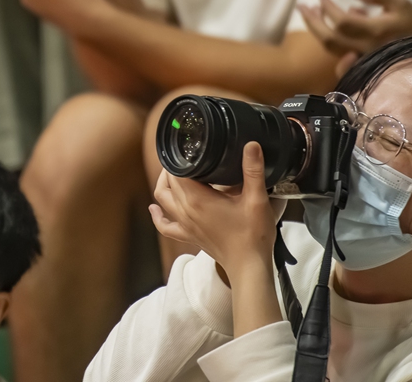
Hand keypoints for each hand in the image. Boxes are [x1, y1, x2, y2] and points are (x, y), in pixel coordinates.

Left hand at [150, 143, 282, 275]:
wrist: (249, 266)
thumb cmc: (252, 235)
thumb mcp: (257, 199)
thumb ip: (253, 170)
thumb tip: (251, 145)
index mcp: (198, 200)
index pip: (178, 172)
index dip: (181, 157)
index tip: (189, 147)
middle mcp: (186, 211)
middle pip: (169, 184)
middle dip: (174, 168)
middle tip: (187, 156)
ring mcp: (185, 225)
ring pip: (163, 200)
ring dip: (164, 186)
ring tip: (171, 173)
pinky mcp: (189, 236)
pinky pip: (165, 226)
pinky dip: (157, 216)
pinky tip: (154, 209)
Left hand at [298, 0, 411, 66]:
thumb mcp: (400, 2)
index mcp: (375, 31)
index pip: (342, 22)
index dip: (328, 9)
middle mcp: (366, 48)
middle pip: (329, 39)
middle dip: (312, 21)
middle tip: (301, 6)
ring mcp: (362, 58)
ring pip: (332, 49)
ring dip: (317, 30)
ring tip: (310, 12)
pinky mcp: (362, 62)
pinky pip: (338, 56)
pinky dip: (329, 43)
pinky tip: (327, 28)